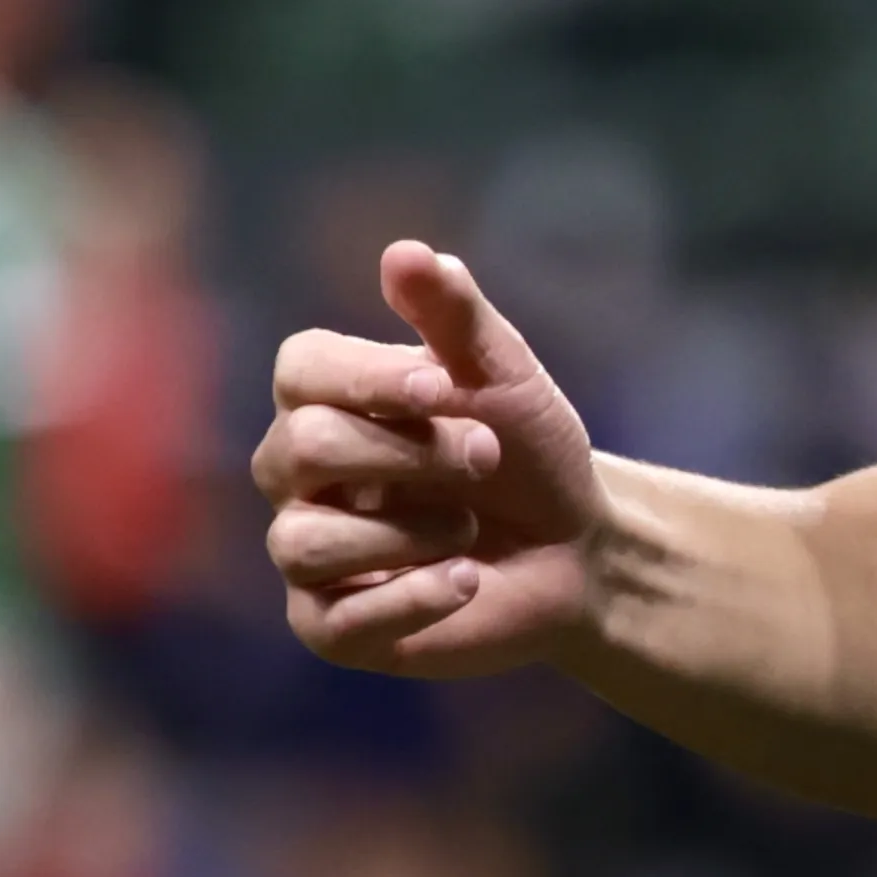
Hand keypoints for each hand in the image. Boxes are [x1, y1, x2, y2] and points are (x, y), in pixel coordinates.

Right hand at [253, 241, 607, 676]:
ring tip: (470, 525)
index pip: (299, 371)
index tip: (444, 388)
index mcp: (329, 399)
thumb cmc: (529, 450)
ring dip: (407, 532)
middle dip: (405, 454)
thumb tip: (404, 251)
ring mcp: (309, 551)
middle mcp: (300, 474)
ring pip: (302, 540)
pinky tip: (468, 580)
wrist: (577, 547)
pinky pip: (331, 621)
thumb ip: (453, 315)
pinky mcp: (329, 626)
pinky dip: (412, 598)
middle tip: (484, 456)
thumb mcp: (504, 373)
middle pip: (299, 449)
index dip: (365, 377)